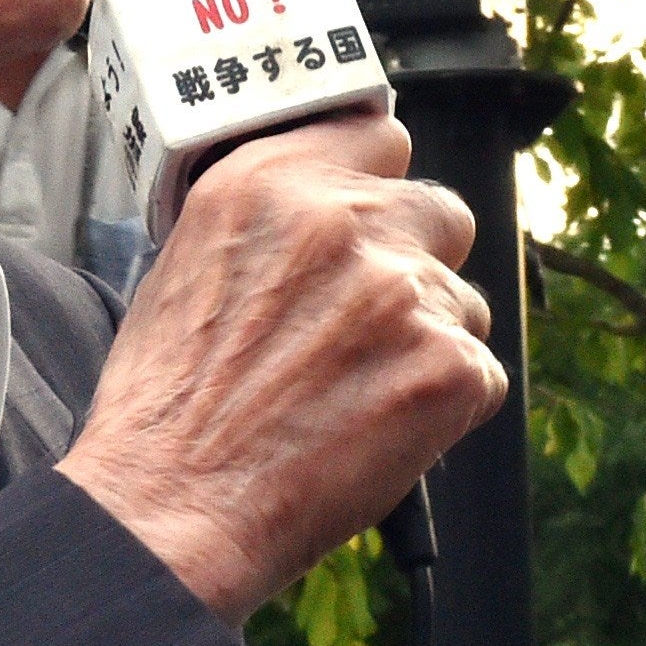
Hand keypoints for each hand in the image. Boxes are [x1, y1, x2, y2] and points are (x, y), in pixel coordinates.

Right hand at [62, 112, 502, 620]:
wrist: (169, 508)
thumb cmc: (165, 408)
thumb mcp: (185, 267)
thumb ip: (271, 222)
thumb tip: (328, 217)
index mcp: (270, 182)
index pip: (380, 137)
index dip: (378, 186)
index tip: (372, 219)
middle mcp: (343, 220)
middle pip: (440, 212)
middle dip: (415, 262)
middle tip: (367, 327)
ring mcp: (404, 291)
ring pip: (463, 301)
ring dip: (427, 341)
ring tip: (355, 396)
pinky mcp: (449, 367)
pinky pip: (479, 372)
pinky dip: (443, 407)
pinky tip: (377, 432)